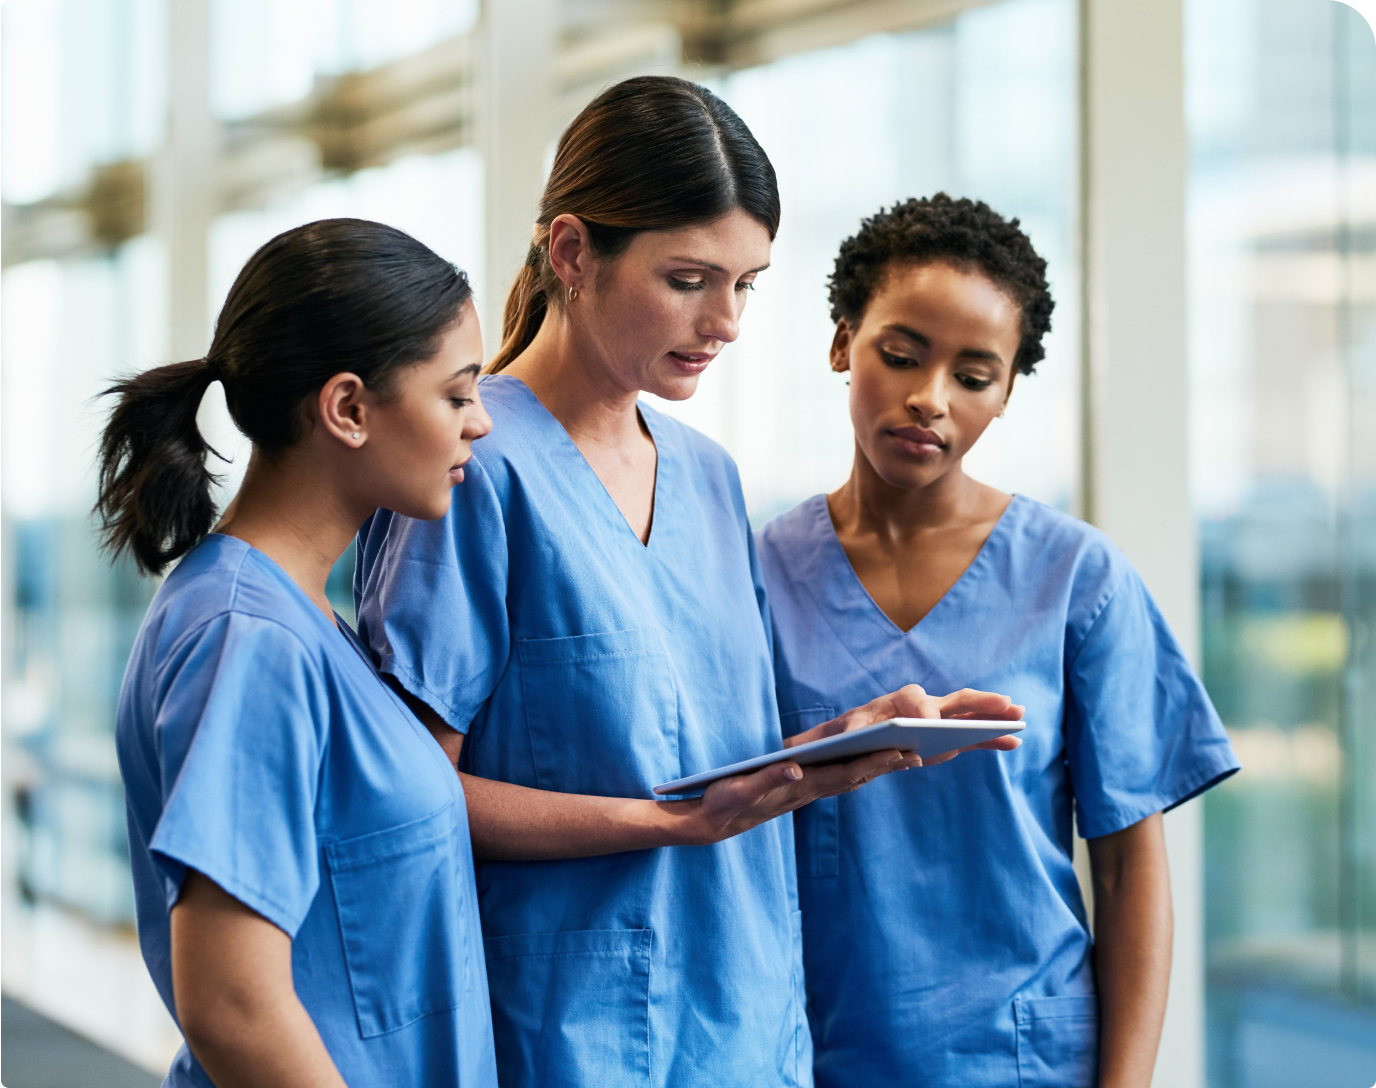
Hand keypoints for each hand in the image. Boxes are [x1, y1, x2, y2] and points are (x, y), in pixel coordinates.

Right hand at [675, 746, 915, 845]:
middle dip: (886, 765)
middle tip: (920, 753)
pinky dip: (855, 770)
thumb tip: (796, 769)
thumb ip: (767, 779)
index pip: (844, 775)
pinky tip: (867, 764)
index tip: (900, 753)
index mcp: (798, 789)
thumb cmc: (721, 803)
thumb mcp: (739, 790)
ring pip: (848, 779)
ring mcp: (803, 793)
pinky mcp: (797, 791)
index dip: (873, 764)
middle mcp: (807, 792)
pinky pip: (834, 779)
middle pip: (854, 777)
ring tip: (905, 756)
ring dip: (875, 769)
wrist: (709, 823)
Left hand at [783, 684, 1024, 765]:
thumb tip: (860, 737)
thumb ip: (851, 732)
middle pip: (955, 700)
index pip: (917, 701)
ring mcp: (941, 720)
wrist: (858, 739)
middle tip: (1005, 703)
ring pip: (971, 716)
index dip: (926, 712)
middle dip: (980, 702)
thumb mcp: (843, 732)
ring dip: (996, 717)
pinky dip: (993, 738)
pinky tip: (1014, 742)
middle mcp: (924, 705)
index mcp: (899, 701)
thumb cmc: (851, 733)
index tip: (932, 722)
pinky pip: (974, 736)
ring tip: (1020, 718)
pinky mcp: (948, 737)